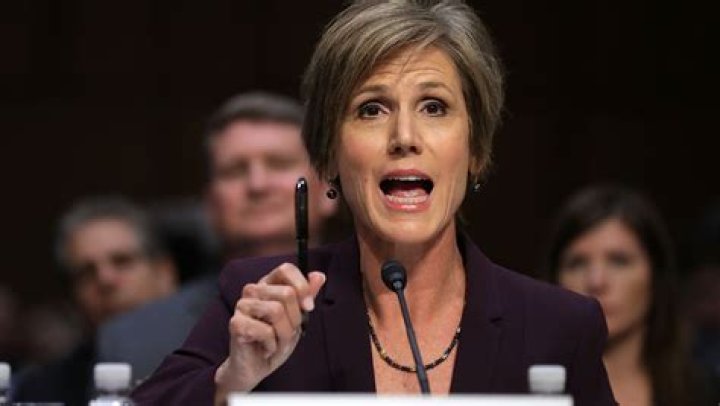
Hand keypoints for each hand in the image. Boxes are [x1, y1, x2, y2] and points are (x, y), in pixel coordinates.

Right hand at [214, 263, 325, 401]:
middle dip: (295, 320)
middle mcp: (253, 290)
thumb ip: (306, 297)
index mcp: (269, 284)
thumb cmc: (275, 340)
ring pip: (276, 311)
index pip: (286, 269)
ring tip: (277, 343)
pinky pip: (264, 331)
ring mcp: (242, 305)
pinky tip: (265, 349)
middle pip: (286, 293)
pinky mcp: (235, 323)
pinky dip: (271, 345)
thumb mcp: (297, 319)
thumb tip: (319, 275)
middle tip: (288, 333)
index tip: (308, 307)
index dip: (302, 287)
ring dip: (284, 335)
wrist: (256, 368)